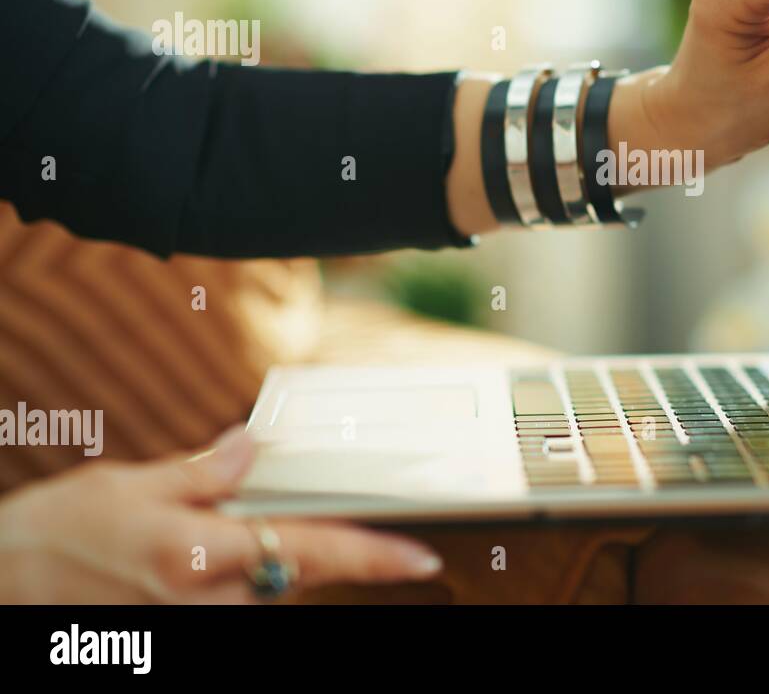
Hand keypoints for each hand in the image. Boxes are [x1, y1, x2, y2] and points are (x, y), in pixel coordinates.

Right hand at [0, 426, 441, 602]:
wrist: (10, 579)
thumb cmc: (63, 530)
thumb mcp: (134, 483)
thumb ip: (205, 470)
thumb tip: (253, 446)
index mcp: (199, 554)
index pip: (310, 552)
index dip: (373, 555)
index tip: (422, 556)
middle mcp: (207, 600)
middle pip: (303, 570)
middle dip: (327, 541)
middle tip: (330, 511)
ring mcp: (201, 622)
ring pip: (277, 587)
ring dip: (280, 556)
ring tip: (227, 525)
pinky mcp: (194, 628)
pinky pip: (247, 599)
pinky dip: (253, 572)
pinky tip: (223, 550)